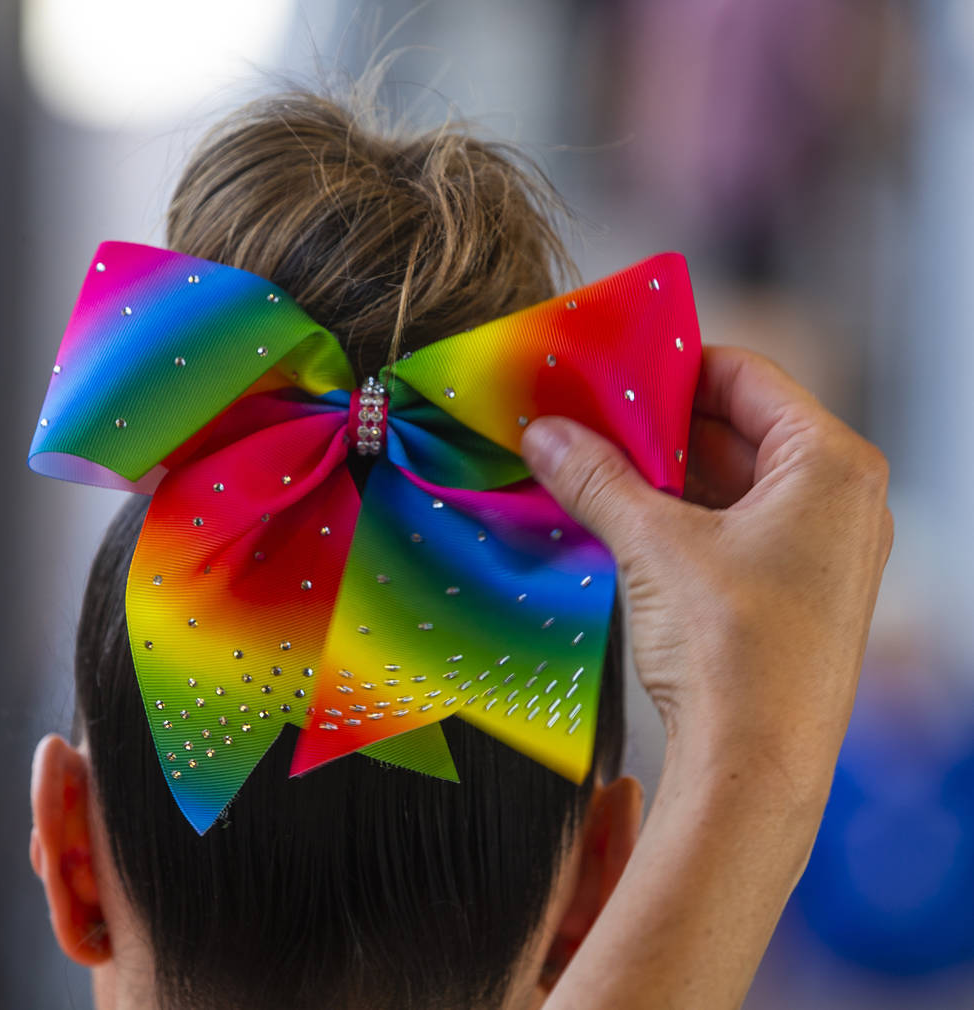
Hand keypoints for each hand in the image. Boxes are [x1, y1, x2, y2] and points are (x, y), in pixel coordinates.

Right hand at [522, 345, 892, 801]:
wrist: (757, 770)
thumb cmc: (737, 655)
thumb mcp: (653, 546)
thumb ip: (596, 478)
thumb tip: (547, 436)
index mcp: (829, 465)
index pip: (744, 375)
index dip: (672, 368)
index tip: (612, 373)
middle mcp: (839, 499)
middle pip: (737, 426)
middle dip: (658, 425)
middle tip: (588, 421)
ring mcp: (821, 547)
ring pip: (732, 478)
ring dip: (663, 472)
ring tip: (594, 467)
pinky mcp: (796, 587)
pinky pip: (735, 523)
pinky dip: (681, 514)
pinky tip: (624, 517)